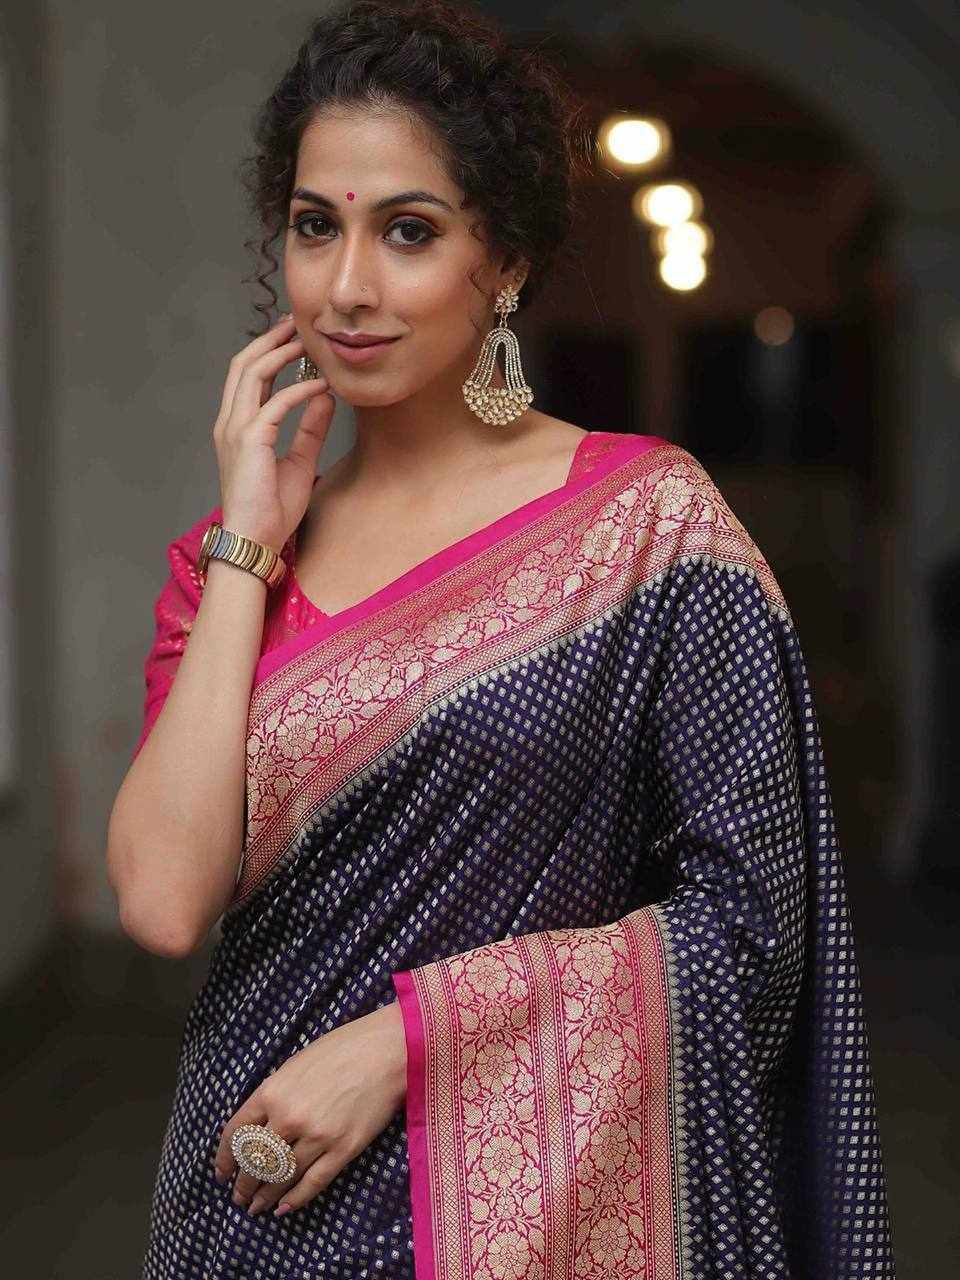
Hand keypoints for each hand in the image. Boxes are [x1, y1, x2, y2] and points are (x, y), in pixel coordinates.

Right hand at [213, 312, 335, 550]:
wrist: (255, 540)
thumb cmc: (271, 509)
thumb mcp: (299, 461)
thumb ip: (310, 428)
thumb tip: (326, 398)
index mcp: (237, 427)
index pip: (247, 376)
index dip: (268, 351)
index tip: (293, 336)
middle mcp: (230, 422)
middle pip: (244, 364)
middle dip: (270, 340)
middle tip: (298, 324)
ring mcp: (235, 430)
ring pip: (252, 373)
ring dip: (281, 354)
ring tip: (308, 343)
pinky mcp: (249, 441)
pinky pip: (275, 403)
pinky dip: (299, 390)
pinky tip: (321, 386)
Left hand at [213, 999, 406, 1217]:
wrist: (388, 1050)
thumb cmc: (343, 1048)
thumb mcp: (296, 1064)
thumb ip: (275, 1094)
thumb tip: (260, 1124)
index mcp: (272, 1091)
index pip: (236, 1133)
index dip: (225, 1158)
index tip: (222, 1173)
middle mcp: (289, 1117)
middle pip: (255, 1161)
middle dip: (244, 1184)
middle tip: (239, 1197)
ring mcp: (317, 1136)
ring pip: (281, 1177)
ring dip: (265, 1196)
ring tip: (256, 1207)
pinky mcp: (343, 1149)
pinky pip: (313, 1182)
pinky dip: (295, 1199)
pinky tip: (284, 1207)